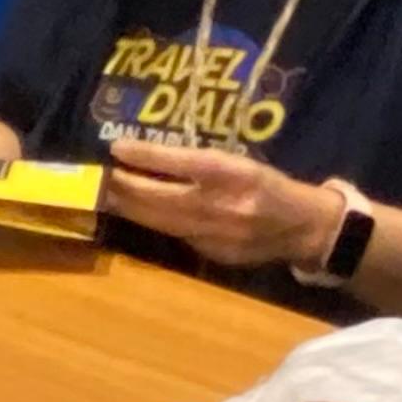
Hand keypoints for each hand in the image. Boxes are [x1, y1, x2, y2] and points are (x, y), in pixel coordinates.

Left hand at [101, 140, 342, 269]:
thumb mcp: (238, 161)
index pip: (177, 162)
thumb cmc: (267, 185)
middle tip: (99, 176)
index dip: (144, 155)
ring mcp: (214, 232)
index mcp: (229, 173)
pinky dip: (153, 222)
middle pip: (160, 197)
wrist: (302, 227)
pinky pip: (175, 234)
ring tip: (107, 195)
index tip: (117, 148)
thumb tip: (149, 156)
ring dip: (131, 207)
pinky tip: (137, 214)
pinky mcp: (212, 253)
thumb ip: (198, 161)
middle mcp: (219, 204)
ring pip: (161, 220)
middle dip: (126, 186)